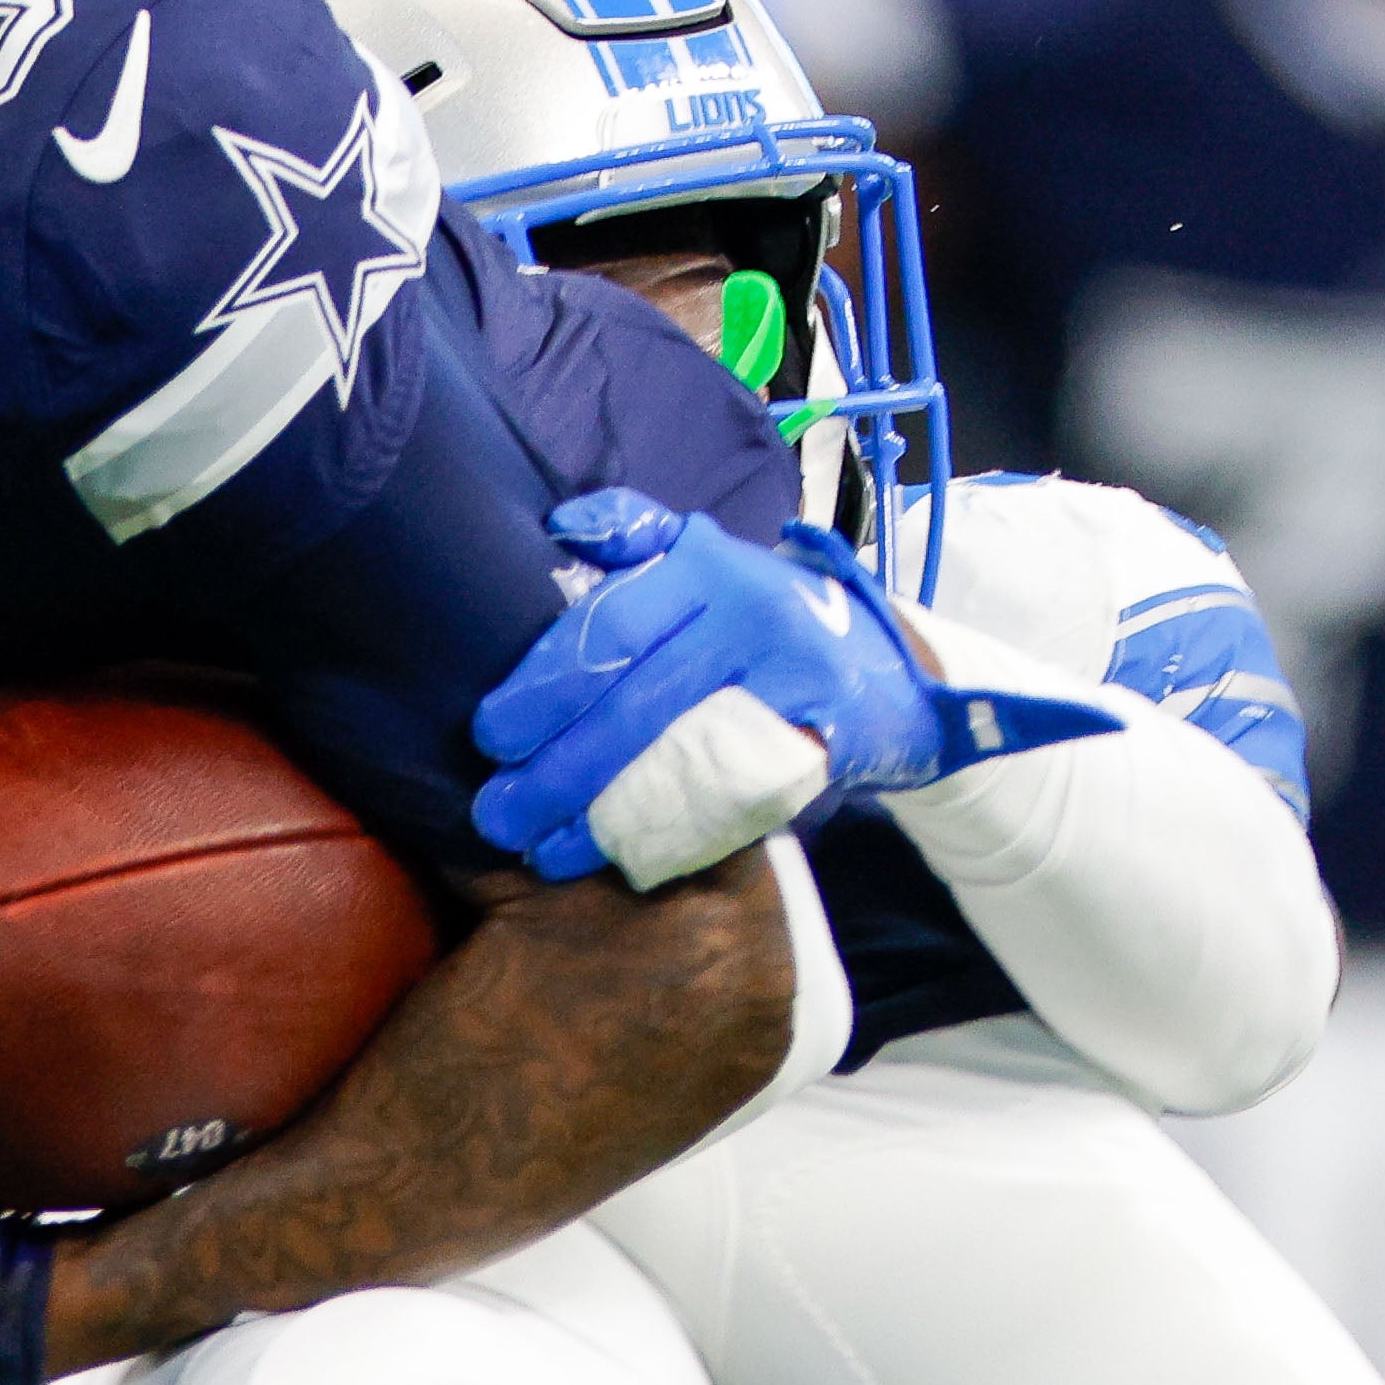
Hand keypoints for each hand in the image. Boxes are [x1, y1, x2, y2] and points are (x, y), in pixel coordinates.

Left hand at [473, 492, 944, 888]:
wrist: (897, 668)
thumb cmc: (774, 616)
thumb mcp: (712, 558)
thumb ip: (637, 537)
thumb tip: (561, 526)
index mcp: (708, 567)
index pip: (609, 627)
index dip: (542, 685)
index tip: (487, 734)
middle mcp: (749, 617)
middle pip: (634, 701)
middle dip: (556, 764)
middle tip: (497, 809)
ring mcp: (791, 683)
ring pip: (678, 757)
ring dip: (599, 813)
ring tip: (537, 848)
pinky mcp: (822, 744)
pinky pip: (731, 796)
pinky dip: (670, 831)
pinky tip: (618, 858)